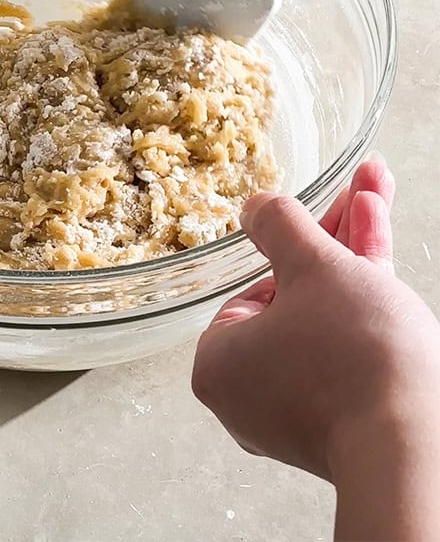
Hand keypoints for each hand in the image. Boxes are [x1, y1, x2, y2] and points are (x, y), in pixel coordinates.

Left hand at [192, 157, 439, 538]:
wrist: (415, 445)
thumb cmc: (353, 357)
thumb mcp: (314, 268)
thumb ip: (281, 228)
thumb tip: (254, 205)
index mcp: (218, 364)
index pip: (259, 292)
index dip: (300, 250)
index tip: (331, 215)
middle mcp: (250, 398)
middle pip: (299, 302)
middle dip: (338, 240)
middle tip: (365, 189)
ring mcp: (300, 416)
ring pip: (331, 327)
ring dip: (360, 262)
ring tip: (377, 195)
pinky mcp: (347, 427)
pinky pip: (352, 359)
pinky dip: (372, 314)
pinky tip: (387, 260)